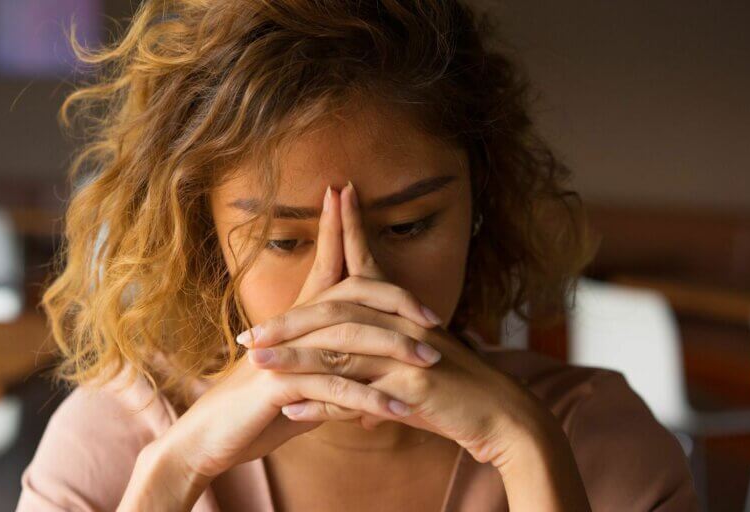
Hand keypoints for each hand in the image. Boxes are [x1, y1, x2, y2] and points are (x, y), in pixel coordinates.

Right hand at [158, 186, 414, 484]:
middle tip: (435, 318)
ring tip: (431, 362)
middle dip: (393, 300)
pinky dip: (370, 399)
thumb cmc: (255, 411)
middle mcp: (289, 328)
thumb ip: (330, 368)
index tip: (349, 193)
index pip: (324, 264)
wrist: (206, 439)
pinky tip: (399, 410)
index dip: (338, 228)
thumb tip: (364, 367)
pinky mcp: (278, 384)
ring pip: (347, 338)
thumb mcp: (300, 385)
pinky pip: (333, 386)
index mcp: (295, 320)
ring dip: (394, 350)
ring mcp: (283, 353)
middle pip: (348, 295)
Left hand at [244, 182, 559, 465]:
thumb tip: (335, 397)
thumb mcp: (410, 374)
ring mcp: (408, 353)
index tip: (330, 194)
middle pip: (336, 311)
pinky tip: (290, 410)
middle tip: (246, 334)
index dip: (346, 230)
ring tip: (255, 366)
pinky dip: (321, 403)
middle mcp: (403, 325)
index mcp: (403, 313)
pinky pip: (357, 393)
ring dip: (293, 358)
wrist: (503, 418)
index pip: (367, 264)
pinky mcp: (413, 385)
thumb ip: (372, 377)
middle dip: (288, 322)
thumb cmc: (455, 396)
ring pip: (338, 350)